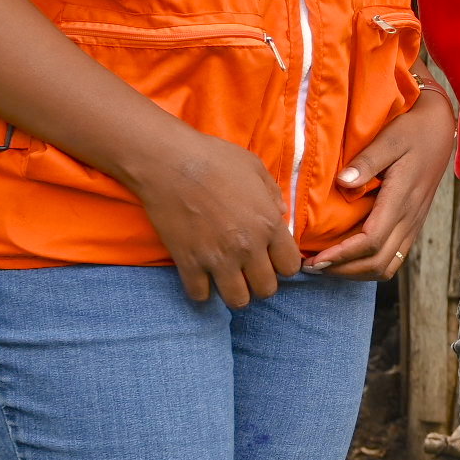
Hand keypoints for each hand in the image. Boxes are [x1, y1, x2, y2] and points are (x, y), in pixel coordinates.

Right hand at [125, 124, 303, 307]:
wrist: (169, 162)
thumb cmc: (214, 158)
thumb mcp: (255, 168)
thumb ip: (272, 194)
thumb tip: (280, 213)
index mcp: (269, 224)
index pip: (291, 267)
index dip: (281, 264)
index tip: (270, 258)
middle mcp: (248, 247)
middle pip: (267, 289)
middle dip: (260, 282)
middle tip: (248, 270)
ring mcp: (218, 258)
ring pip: (238, 300)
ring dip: (235, 291)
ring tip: (227, 277)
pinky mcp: (188, 263)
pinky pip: (200, 295)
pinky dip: (201, 289)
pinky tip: (200, 276)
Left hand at [306, 86, 457, 277]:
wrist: (440, 128)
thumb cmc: (412, 129)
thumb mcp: (389, 138)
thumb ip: (367, 162)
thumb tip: (342, 183)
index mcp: (402, 199)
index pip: (371, 241)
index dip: (342, 256)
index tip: (315, 259)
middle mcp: (410, 218)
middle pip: (378, 263)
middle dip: (343, 270)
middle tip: (311, 266)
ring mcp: (413, 223)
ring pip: (387, 266)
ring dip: (356, 272)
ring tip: (327, 266)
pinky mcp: (412, 223)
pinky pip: (393, 257)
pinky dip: (368, 264)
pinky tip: (347, 256)